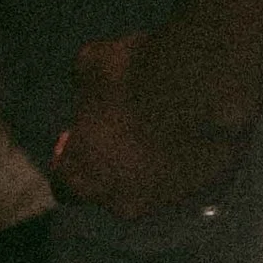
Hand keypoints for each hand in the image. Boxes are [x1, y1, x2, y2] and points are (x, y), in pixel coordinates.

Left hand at [54, 30, 251, 222]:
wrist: (197, 86)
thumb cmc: (130, 76)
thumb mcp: (89, 64)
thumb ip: (83, 88)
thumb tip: (87, 91)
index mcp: (86, 172)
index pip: (64, 184)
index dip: (66, 158)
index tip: (75, 135)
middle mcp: (123, 198)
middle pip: (105, 193)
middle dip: (105, 168)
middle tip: (113, 134)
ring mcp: (163, 198)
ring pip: (145, 190)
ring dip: (143, 168)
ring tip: (151, 131)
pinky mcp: (197, 190)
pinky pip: (178, 181)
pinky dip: (175, 164)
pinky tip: (180, 134)